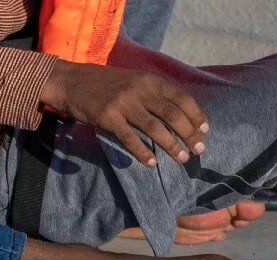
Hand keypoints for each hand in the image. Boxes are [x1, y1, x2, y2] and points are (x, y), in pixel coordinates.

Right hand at [39, 62, 206, 167]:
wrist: (71, 82)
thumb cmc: (104, 84)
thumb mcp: (133, 80)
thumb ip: (153, 93)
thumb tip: (177, 114)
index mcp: (150, 80)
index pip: (181, 98)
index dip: (196, 115)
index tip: (205, 130)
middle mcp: (140, 90)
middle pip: (173, 114)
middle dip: (189, 134)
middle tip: (199, 150)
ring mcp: (124, 104)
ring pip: (155, 128)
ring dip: (171, 145)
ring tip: (181, 158)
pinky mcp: (108, 118)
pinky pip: (130, 139)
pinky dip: (143, 153)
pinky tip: (151, 163)